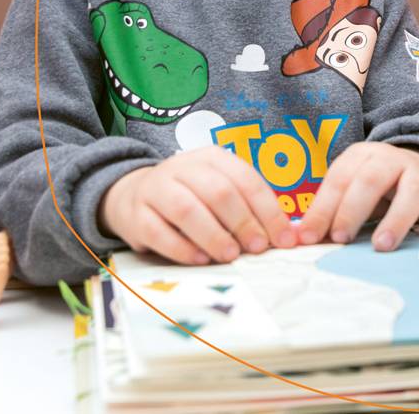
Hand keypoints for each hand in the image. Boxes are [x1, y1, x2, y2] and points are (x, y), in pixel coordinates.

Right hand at [98, 145, 295, 265]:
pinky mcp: (136, 216)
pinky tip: (200, 259)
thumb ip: (247, 206)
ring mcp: (157, 189)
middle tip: (258, 247)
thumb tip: (282, 234)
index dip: (268, 210)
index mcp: (212, 157)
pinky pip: (159, 232)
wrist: (134, 195)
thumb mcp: (219, 189)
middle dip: (244, 222)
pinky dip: (182, 248)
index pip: (246, 180)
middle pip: (219, 192)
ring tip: (231, 255)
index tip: (284, 238)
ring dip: (213, 235)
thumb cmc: (190, 195)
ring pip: (187, 210)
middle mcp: (184, 167)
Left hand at [295, 143, 418, 251]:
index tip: (310, 238)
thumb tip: (297, 240)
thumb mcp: (347, 190)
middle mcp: (391, 159)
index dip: (323, 208)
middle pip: (371, 180)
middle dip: (353, 210)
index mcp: (361, 156)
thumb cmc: (370, 187)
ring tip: (382, 246)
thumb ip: (326, 212)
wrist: (410, 165)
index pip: (339, 179)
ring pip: (411, 191)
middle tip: (341, 239)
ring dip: (396, 219)